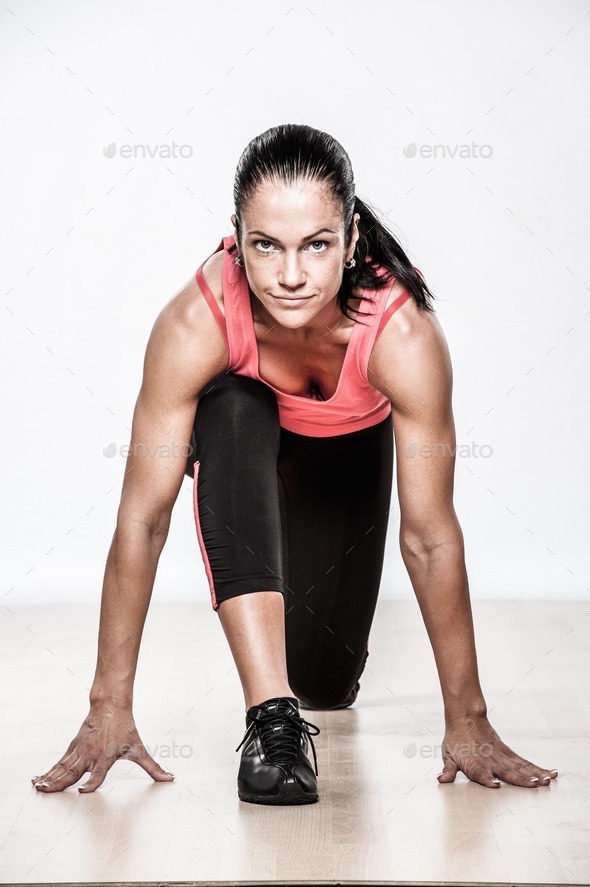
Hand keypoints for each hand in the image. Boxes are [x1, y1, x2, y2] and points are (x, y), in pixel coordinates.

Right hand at [31, 702, 175, 792]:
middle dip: (60, 783)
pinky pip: (59, 762)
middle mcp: (90, 754)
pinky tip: (38, 779)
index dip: (92, 783)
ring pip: (63, 767)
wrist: (111, 705)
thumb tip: (170, 778)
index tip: (83, 792)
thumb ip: (153, 767)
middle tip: (47, 792)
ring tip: (39, 788)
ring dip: (50, 778)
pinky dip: (49, 771)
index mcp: (106, 756)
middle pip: (74, 772)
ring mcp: (80, 750)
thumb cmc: (125, 728)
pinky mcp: (73, 747)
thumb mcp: (139, 748)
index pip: (99, 773)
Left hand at [437, 713, 557, 787]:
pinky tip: (549, 773)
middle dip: (520, 778)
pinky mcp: (507, 751)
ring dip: (533, 774)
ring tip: (546, 781)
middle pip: (505, 770)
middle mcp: (489, 759)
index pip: (479, 772)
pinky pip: (523, 761)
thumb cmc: (455, 740)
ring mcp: (500, 755)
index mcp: (473, 762)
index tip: (495, 785)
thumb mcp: (448, 754)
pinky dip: (536, 767)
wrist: (465, 716)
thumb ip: (448, 769)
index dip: (486, 779)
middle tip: (534, 785)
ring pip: (519, 766)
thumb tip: (441, 780)